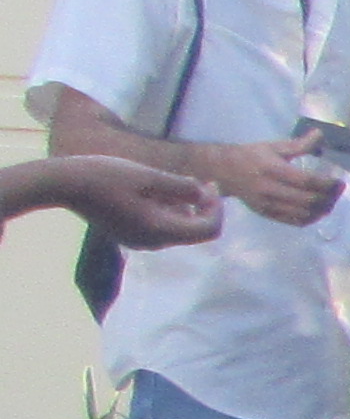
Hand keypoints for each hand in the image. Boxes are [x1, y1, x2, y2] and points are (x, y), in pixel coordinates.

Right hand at [20, 156, 221, 247]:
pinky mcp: (127, 234)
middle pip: (194, 230)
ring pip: (176, 228)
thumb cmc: (105, 176)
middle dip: (203, 206)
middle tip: (202, 181)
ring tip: (177, 182)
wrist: (62, 184)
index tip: (211, 185)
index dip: (216, 208)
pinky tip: (157, 189)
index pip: (208, 230)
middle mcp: (152, 242)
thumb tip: (202, 193)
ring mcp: (138, 241)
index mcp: (161, 230)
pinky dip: (166, 210)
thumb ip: (180, 187)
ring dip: (184, 207)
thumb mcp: (149, 176)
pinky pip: (158, 226)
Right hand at [202, 134, 339, 228]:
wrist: (223, 171)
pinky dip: (312, 218)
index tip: (339, 181)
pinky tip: (318, 209)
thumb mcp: (274, 147)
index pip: (307, 181)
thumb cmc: (251, 156)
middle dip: (329, 197)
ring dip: (323, 209)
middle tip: (338, 190)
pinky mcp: (267, 214)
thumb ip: (299, 144)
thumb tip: (321, 134)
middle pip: (308, 200)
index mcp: (273, 170)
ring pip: (304, 214)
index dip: (327, 184)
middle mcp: (270, 190)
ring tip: (331, 199)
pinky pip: (295, 221)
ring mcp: (268, 205)